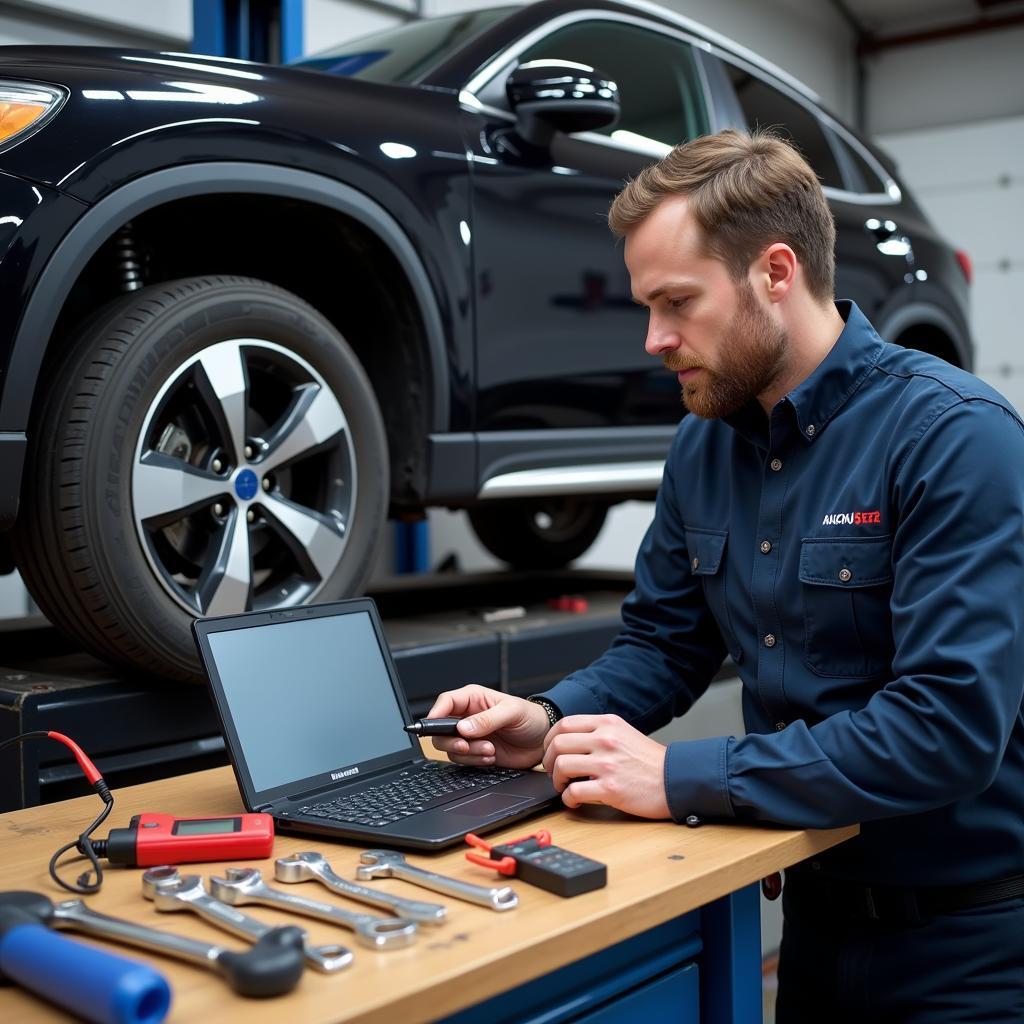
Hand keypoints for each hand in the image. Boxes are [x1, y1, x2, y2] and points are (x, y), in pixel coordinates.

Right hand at [425, 685, 550, 768]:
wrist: (543, 739)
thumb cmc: (530, 717)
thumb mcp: (511, 712)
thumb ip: (487, 719)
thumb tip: (464, 728)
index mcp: (473, 699)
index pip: (445, 702)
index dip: (436, 714)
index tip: (435, 726)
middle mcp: (468, 717)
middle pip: (441, 729)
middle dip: (451, 740)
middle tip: (467, 745)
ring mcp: (471, 736)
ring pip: (451, 748)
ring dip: (469, 753)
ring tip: (490, 750)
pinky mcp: (476, 752)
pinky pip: (464, 760)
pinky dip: (475, 761)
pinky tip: (491, 757)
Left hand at [542, 715, 669, 818]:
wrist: (676, 780)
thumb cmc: (650, 761)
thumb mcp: (624, 733)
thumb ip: (599, 733)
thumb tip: (570, 742)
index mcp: (608, 724)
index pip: (564, 724)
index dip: (549, 739)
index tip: (549, 751)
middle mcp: (606, 740)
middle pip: (557, 744)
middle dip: (548, 761)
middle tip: (553, 772)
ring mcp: (607, 764)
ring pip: (561, 766)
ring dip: (556, 780)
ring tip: (564, 786)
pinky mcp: (610, 789)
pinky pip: (574, 792)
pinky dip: (568, 799)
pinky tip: (575, 801)